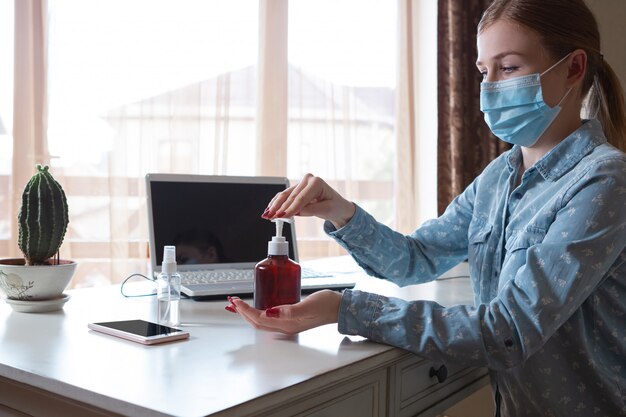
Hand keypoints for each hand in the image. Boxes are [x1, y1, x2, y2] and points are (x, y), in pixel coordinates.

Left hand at [226, 290, 341, 333]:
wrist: (340, 308)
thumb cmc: (327, 306)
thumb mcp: (308, 306)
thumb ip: (290, 310)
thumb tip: (271, 312)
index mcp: (287, 324)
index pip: (260, 319)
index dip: (246, 311)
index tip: (237, 302)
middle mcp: (285, 326)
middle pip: (257, 323)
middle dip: (242, 313)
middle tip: (232, 303)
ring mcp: (288, 322)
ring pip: (262, 320)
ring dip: (248, 313)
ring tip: (239, 305)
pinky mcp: (291, 317)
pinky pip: (269, 316)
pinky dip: (258, 310)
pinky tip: (258, 304)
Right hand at [262, 173, 355, 228]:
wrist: (337, 205)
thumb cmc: (334, 206)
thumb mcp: (326, 210)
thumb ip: (310, 210)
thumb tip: (295, 212)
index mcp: (316, 182)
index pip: (301, 198)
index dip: (291, 208)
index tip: (282, 216)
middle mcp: (307, 180)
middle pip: (291, 196)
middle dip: (280, 208)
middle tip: (271, 217)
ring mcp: (301, 183)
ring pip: (285, 195)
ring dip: (275, 206)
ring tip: (267, 215)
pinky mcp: (296, 189)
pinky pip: (284, 196)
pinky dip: (276, 203)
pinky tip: (269, 209)